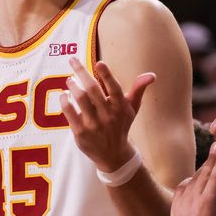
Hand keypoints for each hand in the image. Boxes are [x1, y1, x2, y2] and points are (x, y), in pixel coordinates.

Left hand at [59, 57, 153, 172]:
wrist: (113, 155)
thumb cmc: (121, 125)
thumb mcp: (132, 108)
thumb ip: (138, 89)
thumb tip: (152, 75)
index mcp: (121, 107)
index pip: (114, 89)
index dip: (107, 75)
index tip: (99, 63)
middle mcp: (108, 116)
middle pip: (92, 90)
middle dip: (81, 72)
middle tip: (73, 60)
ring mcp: (94, 125)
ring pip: (80, 99)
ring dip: (73, 85)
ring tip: (70, 80)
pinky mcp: (81, 132)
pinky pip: (69, 112)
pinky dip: (65, 100)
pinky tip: (64, 94)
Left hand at [169, 144, 215, 215]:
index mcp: (207, 201)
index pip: (215, 175)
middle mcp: (193, 197)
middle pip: (203, 172)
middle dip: (211, 158)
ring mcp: (182, 200)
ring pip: (193, 179)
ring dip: (201, 169)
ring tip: (209, 161)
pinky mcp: (175, 204)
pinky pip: (182, 187)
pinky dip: (189, 181)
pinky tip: (193, 180)